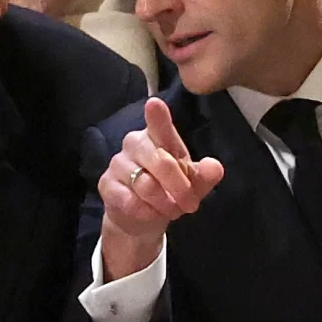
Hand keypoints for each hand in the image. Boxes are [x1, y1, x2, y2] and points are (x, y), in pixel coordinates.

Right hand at [98, 97, 224, 281]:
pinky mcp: (106, 184)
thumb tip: (215, 167)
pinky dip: (145, 211)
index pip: (158, 123)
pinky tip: (150, 214)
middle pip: (161, 162)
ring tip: (171, 210)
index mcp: (158, 136)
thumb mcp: (192, 184)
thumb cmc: (169, 190)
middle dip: (180, 187)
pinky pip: (129, 200)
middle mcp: (135, 143)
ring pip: (145, 185)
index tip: (154, 104)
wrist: (143, 217)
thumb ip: (204, 175)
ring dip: (164, 203)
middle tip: (191, 204)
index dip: (157, 115)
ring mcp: (118, 162)